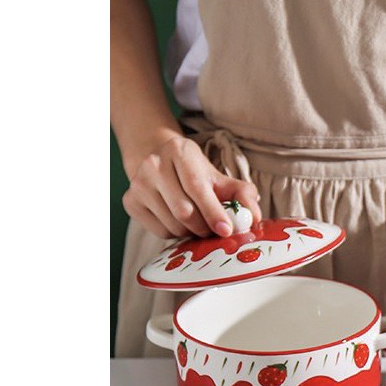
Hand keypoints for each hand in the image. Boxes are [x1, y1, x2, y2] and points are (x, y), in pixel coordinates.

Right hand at [122, 133, 261, 238]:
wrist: (159, 162)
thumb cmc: (196, 173)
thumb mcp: (221, 177)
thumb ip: (243, 194)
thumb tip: (255, 217)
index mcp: (180, 152)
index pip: (197, 187)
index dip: (213, 211)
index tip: (227, 230)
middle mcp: (154, 164)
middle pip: (184, 211)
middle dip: (204, 227)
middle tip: (214, 229)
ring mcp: (138, 183)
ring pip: (172, 224)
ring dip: (191, 232)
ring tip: (198, 223)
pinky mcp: (130, 201)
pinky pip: (159, 231)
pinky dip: (175, 234)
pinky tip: (180, 222)